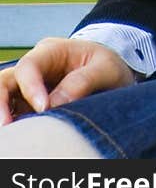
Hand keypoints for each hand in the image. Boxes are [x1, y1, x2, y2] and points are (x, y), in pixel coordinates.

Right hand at [0, 37, 137, 124]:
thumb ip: (83, 81)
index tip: (44, 108)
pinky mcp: (30, 106)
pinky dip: (14, 124)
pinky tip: (19, 136)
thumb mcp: (106, 68)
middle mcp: (35, 68)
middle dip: (1, 103)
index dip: (30, 87)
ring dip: (4, 115)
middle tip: (7, 127)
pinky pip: (14, 113)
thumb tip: (55, 103)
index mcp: (52, 51)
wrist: (112, 74)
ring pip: (5, 98)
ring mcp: (30, 88)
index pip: (29, 66)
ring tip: (11, 136)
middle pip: (5, 81)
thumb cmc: (108, 66)